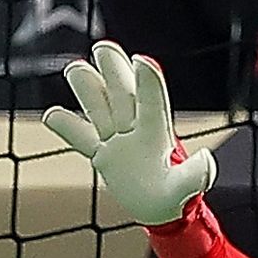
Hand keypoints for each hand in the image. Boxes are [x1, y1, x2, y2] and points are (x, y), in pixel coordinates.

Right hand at [40, 40, 217, 226]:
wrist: (160, 209)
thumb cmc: (177, 197)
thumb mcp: (187, 187)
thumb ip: (195, 174)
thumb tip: (206, 159)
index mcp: (157, 132)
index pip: (151, 101)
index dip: (147, 81)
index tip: (140, 59)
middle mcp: (135, 129)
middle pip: (122, 93)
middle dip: (113, 70)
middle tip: (103, 47)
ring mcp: (117, 140)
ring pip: (99, 107)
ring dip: (87, 88)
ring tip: (75, 68)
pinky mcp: (103, 155)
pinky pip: (81, 137)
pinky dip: (66, 126)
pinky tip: (52, 114)